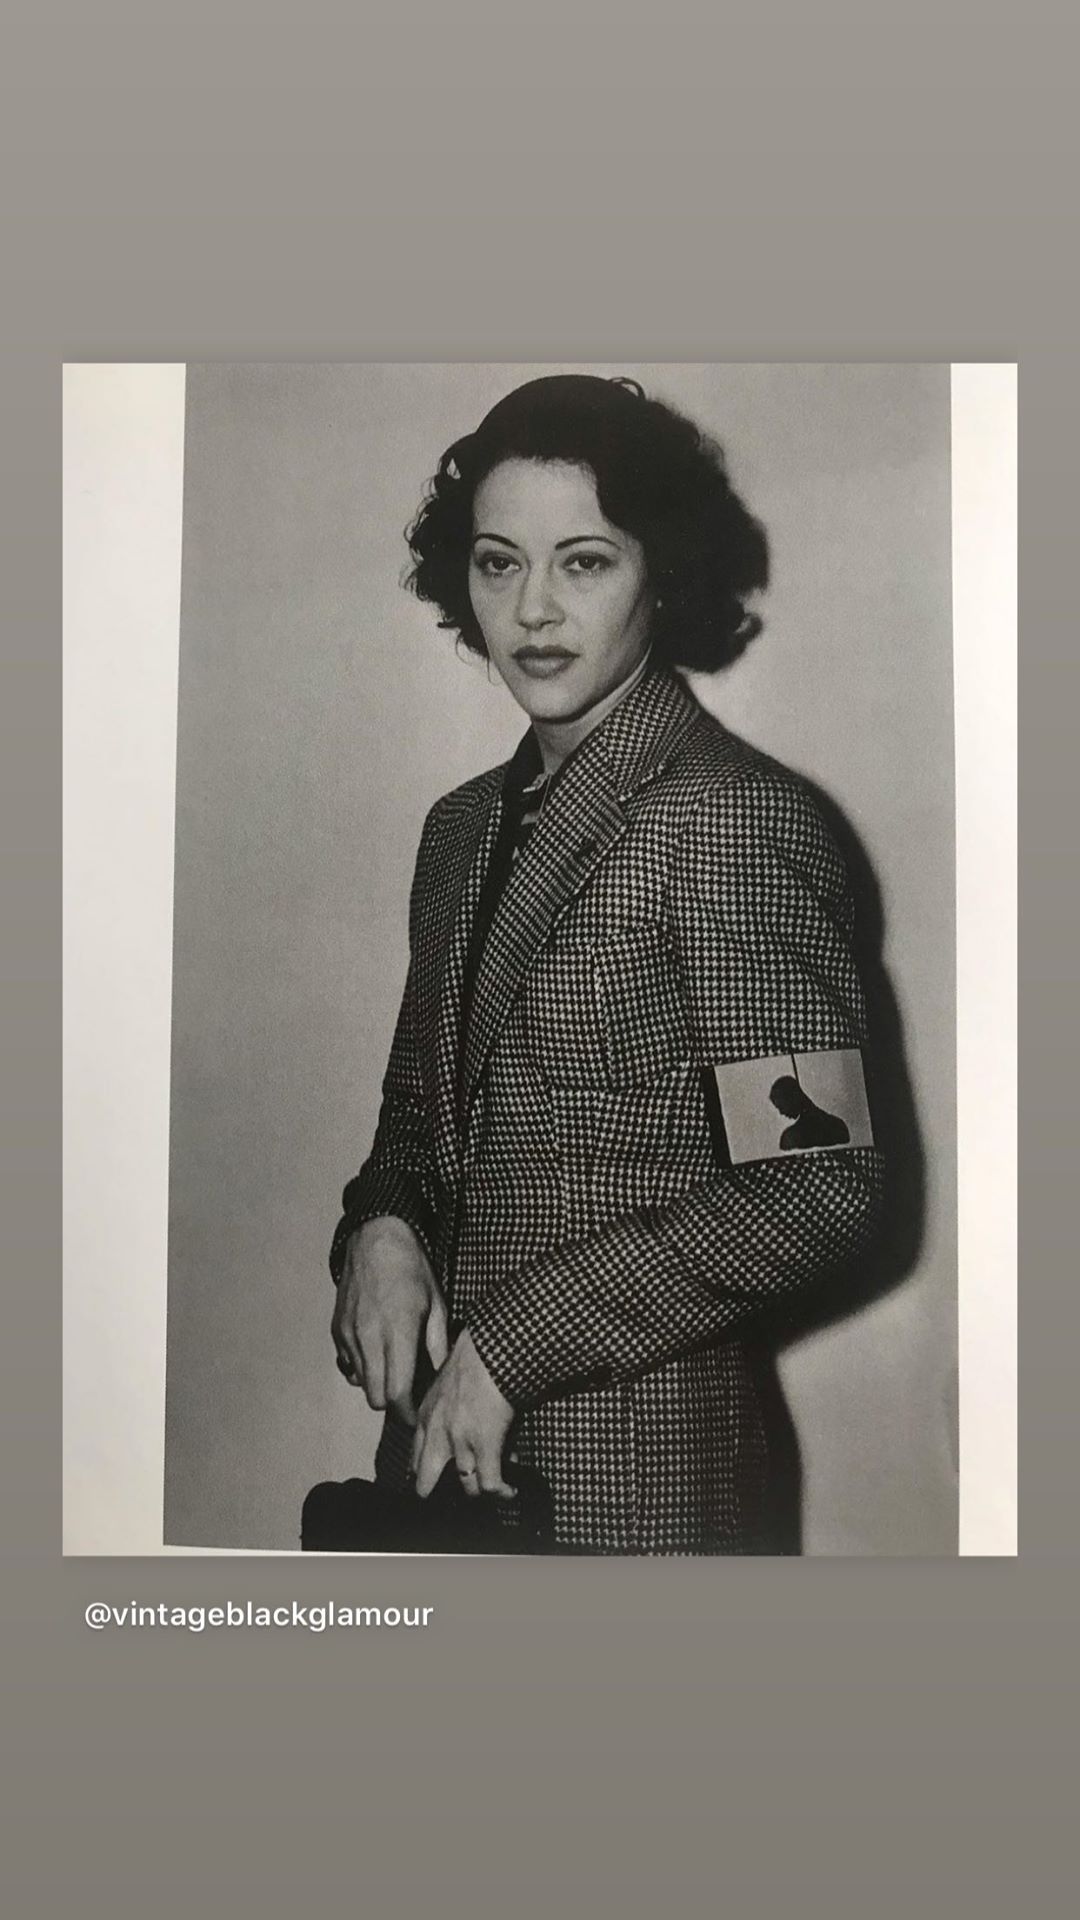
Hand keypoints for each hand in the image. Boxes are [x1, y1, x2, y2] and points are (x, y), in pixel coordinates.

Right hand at [331, 1216, 447, 1424]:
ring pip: (361, 1383)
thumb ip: (437, 1345)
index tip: (420, 1414)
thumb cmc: (412, 1268)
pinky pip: (347, 1365)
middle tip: (412, 1395)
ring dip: (378, 1385)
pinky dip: (362, 1369)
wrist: (375, 1238)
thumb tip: (441, 1377)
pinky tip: (378, 1354)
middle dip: (394, 1404)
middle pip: (376, 1397)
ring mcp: (349, 1335)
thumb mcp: (436, 1304)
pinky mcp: (338, 1330)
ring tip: (397, 1370)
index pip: (397, 1394)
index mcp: (397, 1333)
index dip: (409, 1413)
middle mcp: (368, 1338)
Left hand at [411, 1330, 514, 1499]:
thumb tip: (460, 1418)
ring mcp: (460, 1442)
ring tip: (492, 1490)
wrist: (492, 1349)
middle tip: (453, 1494)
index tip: (432, 1477)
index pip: (416, 1454)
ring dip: (480, 1490)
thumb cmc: (475, 1356)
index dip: (424, 1470)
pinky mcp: (485, 1446)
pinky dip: (501, 1491)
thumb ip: (445, 1404)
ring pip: (466, 1485)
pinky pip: (491, 1483)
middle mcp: (437, 1433)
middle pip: (426, 1479)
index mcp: (427, 1415)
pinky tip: (510, 1492)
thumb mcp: (446, 1380)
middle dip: (437, 1490)